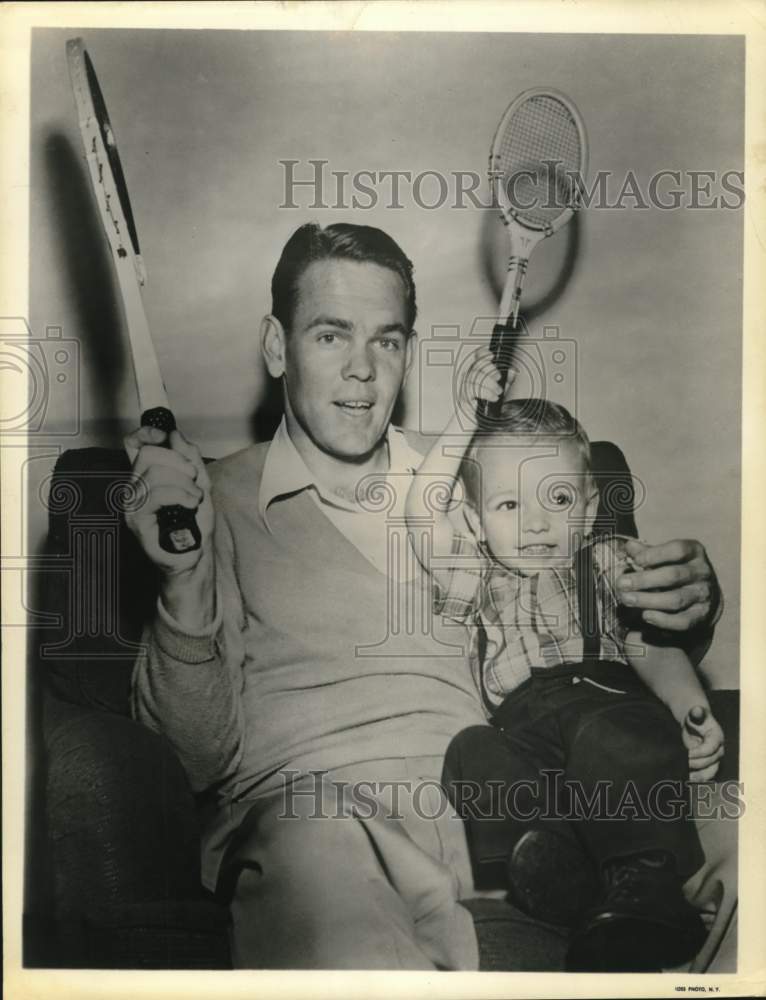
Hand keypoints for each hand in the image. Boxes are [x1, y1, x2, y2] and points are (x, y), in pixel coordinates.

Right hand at [124, 424, 214, 575]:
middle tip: (194, 478)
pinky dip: (181, 495)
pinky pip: (158, 495)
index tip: (166, 436)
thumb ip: (189, 457)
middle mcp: (135, 487)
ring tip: (195, 497)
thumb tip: (176, 435)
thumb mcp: (200, 482)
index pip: (134, 444)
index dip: (148, 433)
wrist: (195, 555)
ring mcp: (134, 504)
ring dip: (185, 484)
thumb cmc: (195, 524)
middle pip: (148, 453)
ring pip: (155, 474)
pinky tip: (191, 504)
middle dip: (179, 461)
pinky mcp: (138, 520)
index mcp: (147, 475)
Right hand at [457, 345, 514, 421]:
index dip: (482, 353)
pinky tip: (493, 397)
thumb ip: (508, 380)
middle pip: (476, 365)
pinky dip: (486, 393)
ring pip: (474, 377)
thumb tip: (512, 371)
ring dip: (489, 383)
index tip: (491, 356)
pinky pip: (472, 390)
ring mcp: (466, 387)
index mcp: (479, 373)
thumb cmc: (489, 406)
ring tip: (498, 391)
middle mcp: (470, 378)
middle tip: (498, 377)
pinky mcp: (464, 398)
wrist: (481, 421)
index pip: (477, 356)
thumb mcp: (503, 390)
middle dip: (489, 369)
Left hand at [616, 538, 719, 631]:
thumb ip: (647, 552)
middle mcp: (701, 572)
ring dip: (648, 600)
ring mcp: (703, 595)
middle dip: (644, 580)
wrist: (706, 594)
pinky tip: (646, 615)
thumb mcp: (666, 556)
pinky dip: (663, 620)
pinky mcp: (701, 616)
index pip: (678, 550)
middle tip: (622, 584)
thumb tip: (628, 547)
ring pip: (676, 599)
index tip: (635, 561)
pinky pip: (682, 621)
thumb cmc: (678, 568)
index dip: (655, 555)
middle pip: (673, 575)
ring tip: (627, 599)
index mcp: (694, 552)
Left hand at [683, 705, 724, 781]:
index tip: (686, 753)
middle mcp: (719, 750)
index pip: (709, 749)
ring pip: (711, 772)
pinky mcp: (710, 764)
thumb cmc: (695, 717)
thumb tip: (696, 709)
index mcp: (717, 737)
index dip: (698, 753)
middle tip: (682, 763)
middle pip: (710, 762)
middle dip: (695, 764)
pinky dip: (698, 779)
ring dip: (699, 776)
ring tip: (687, 778)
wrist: (696, 723)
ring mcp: (715, 758)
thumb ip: (696, 713)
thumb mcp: (695, 713)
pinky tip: (688, 781)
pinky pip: (706, 775)